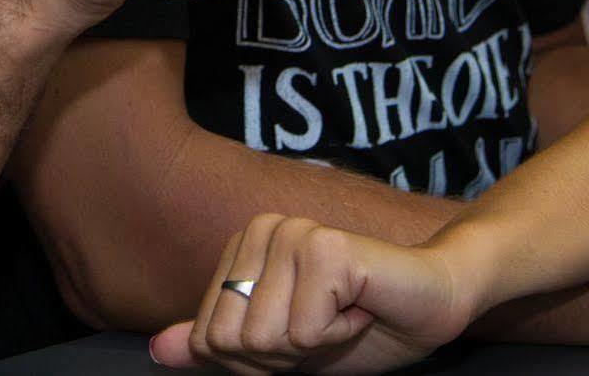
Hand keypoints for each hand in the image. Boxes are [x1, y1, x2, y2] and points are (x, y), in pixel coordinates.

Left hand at [151, 214, 475, 373]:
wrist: (431, 307)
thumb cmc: (358, 325)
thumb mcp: (278, 347)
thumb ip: (218, 344)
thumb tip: (157, 350)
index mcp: (241, 247)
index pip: (209, 339)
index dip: (259, 360)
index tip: (302, 333)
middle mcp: (261, 229)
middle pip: (231, 341)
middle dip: (282, 355)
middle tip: (326, 325)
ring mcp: (293, 233)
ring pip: (264, 337)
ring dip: (312, 345)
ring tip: (343, 314)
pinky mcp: (326, 249)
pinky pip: (303, 330)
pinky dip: (337, 336)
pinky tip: (360, 307)